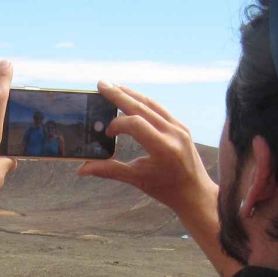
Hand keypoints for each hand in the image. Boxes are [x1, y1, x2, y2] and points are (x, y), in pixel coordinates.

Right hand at [78, 82, 220, 239]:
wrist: (195, 192)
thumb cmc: (166, 189)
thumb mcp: (137, 180)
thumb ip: (110, 171)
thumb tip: (82, 170)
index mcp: (163, 148)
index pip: (136, 124)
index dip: (117, 124)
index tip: (107, 134)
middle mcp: (173, 133)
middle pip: (142, 107)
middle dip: (120, 95)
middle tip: (101, 84)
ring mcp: (179, 127)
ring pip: (152, 104)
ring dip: (131, 94)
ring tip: (113, 87)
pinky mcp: (181, 126)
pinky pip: (160, 109)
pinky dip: (143, 102)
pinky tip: (132, 98)